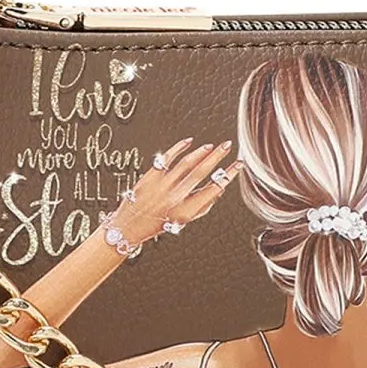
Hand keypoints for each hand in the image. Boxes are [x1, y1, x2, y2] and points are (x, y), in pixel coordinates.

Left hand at [113, 139, 241, 247]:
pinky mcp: (151, 176)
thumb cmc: (157, 224)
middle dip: (217, 157)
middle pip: (201, 172)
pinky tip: (188, 142)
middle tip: (227, 147)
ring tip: (211, 146)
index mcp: (186, 210)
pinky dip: (179, 147)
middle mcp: (175, 197)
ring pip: (186, 163)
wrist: (129, 226)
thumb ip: (202, 207)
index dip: (228, 175)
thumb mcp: (184, 221)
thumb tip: (217, 191)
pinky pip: (167, 158)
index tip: (237, 166)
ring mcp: (162, 185)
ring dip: (201, 152)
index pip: (213, 189)